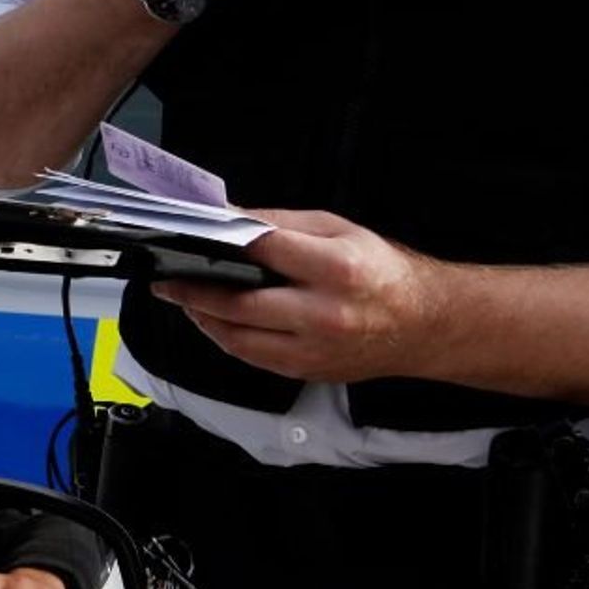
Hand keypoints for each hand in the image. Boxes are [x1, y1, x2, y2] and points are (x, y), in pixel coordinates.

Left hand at [151, 209, 443, 383]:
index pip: (262, 251)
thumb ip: (282, 223)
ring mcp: (314, 348)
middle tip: (164, 278)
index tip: (189, 234)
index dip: (220, 240)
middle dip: (192, 290)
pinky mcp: (307, 371)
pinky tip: (213, 319)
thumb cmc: (381, 271)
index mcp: (336, 269)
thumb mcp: (338, 228)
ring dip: (202, 317)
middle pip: (239, 303)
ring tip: (183, 298)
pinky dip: (225, 337)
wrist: (424, 325)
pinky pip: (251, 357)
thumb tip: (232, 218)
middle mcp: (323, 313)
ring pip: (237, 338)